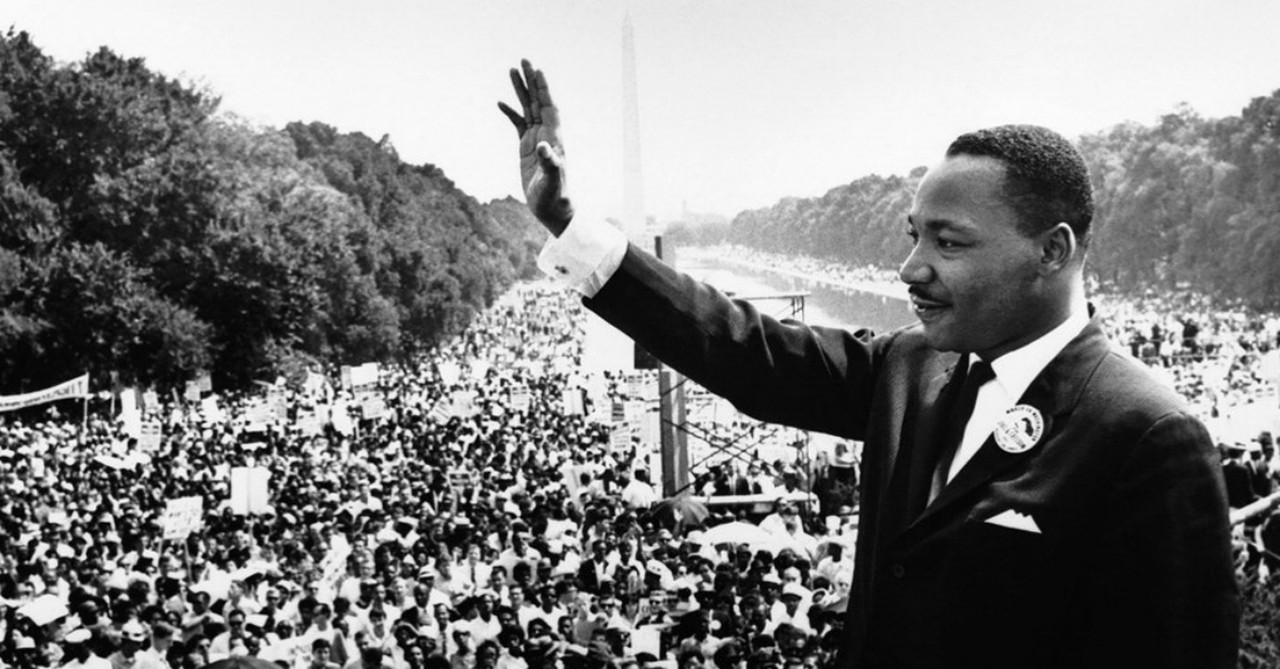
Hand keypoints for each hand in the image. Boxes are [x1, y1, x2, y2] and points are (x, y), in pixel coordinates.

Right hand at [498, 59, 572, 235]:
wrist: (553, 209)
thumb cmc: (555, 197)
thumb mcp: (552, 181)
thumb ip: (550, 163)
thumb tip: (543, 147)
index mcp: (554, 138)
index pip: (549, 107)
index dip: (544, 89)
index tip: (537, 70)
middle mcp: (547, 135)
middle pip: (538, 101)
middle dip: (531, 81)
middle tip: (523, 60)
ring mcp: (536, 140)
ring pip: (528, 109)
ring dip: (520, 91)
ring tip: (511, 71)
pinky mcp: (526, 148)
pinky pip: (518, 124)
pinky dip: (510, 113)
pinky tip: (500, 103)